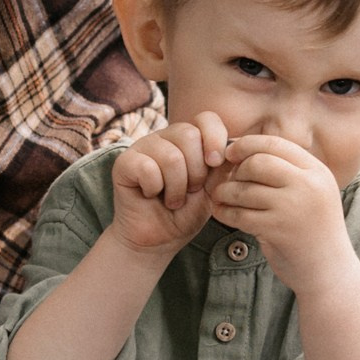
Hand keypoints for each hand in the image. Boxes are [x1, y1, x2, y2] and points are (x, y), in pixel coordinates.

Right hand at [109, 114, 229, 264]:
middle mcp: (164, 137)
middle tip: (189, 190)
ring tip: (172, 199)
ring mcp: (142, 147)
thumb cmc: (184, 214)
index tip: (215, 164)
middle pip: (189, 135)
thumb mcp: (213, 188)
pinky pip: (147, 168)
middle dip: (196, 171)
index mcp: (188, 139)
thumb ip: (223, 165)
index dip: (215, 138)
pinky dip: (155, 189)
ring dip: (177, 187)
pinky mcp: (124, 163)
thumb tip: (235, 146)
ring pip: (171, 156)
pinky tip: (151, 195)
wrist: (158, 240)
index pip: (206, 118)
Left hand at [206, 132, 354, 295]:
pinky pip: (240, 214)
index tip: (230, 154)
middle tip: (228, 181)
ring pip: (245, 188)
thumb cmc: (313, 229)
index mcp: (317, 171)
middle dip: (236, 170)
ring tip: (221, 197)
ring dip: (226, 192)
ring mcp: (293, 207)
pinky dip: (225, 212)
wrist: (329, 271)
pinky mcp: (277, 230)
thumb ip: (288, 171)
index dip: (247, 145)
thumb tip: (246, 150)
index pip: (275, 144)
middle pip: (258, 162)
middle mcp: (308, 185)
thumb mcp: (312, 193)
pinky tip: (221, 213)